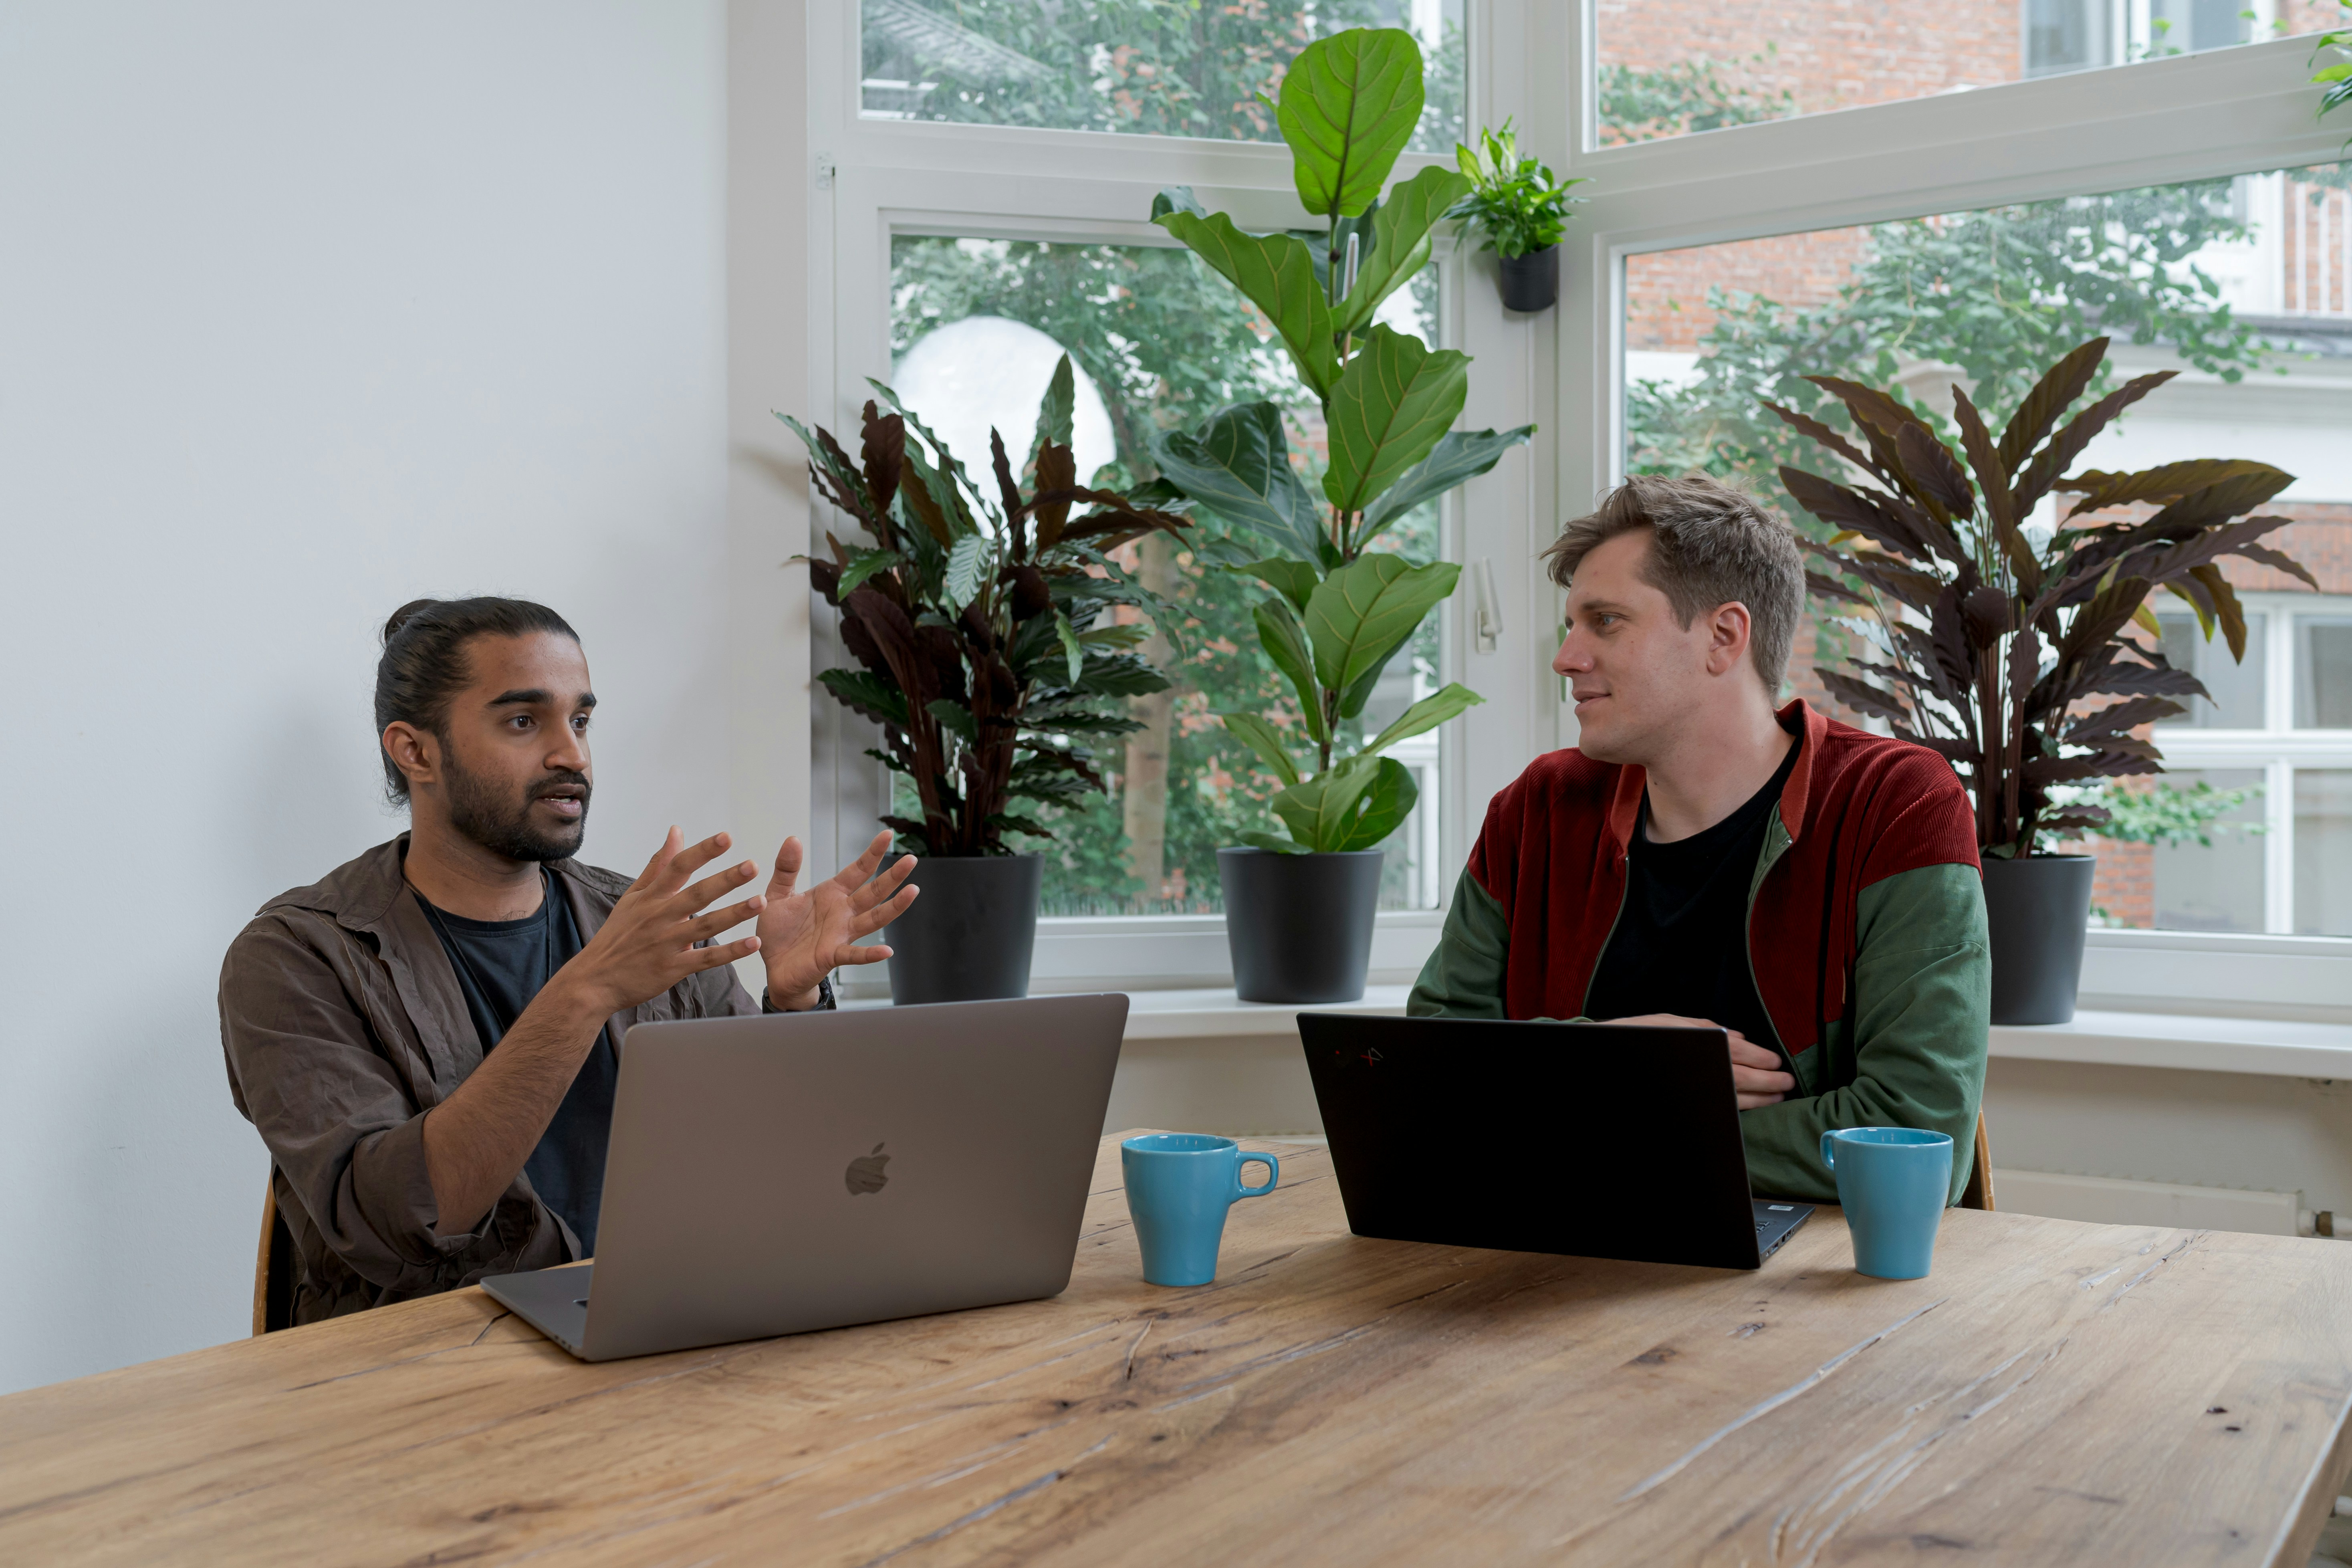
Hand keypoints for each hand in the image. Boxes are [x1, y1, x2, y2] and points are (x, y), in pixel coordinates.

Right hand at [561, 828, 765, 1016]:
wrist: (595, 980)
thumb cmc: (617, 936)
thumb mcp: (633, 896)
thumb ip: (658, 865)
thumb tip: (676, 831)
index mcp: (650, 898)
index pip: (678, 867)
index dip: (702, 852)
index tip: (726, 838)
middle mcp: (659, 918)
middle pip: (697, 894)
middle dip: (725, 880)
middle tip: (752, 866)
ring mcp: (666, 944)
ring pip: (705, 925)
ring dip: (734, 914)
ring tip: (760, 901)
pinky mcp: (672, 968)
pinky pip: (705, 959)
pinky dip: (729, 953)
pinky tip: (752, 942)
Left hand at [756, 830, 920, 1008]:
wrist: (773, 967)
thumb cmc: (779, 933)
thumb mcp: (778, 895)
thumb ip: (786, 868)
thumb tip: (793, 838)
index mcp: (832, 894)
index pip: (858, 870)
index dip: (873, 853)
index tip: (888, 834)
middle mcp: (843, 912)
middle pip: (874, 891)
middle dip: (893, 876)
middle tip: (911, 859)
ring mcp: (841, 934)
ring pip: (873, 919)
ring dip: (894, 907)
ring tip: (913, 891)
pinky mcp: (832, 955)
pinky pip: (854, 954)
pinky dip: (870, 954)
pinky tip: (887, 951)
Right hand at [1601, 1013, 1795, 1109]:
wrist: (1607, 1056)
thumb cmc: (1638, 1036)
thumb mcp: (1671, 1023)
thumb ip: (1706, 1029)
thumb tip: (1739, 1036)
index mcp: (1696, 1044)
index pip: (1737, 1053)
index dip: (1760, 1059)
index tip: (1776, 1062)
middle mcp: (1696, 1067)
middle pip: (1740, 1078)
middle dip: (1767, 1082)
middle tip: (1787, 1084)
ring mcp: (1690, 1087)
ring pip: (1733, 1096)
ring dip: (1759, 1097)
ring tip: (1776, 1097)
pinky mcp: (1686, 1103)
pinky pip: (1717, 1105)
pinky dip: (1737, 1106)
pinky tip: (1748, 1105)